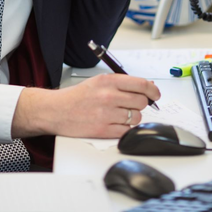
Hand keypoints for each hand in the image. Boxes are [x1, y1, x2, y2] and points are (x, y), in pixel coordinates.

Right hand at [11, 73, 160, 138]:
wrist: (55, 111)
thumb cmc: (76, 97)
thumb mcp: (98, 82)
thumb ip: (121, 84)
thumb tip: (147, 87)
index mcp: (108, 81)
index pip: (141, 84)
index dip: (153, 91)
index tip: (155, 95)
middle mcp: (108, 95)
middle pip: (141, 102)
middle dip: (140, 105)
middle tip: (131, 106)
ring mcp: (106, 113)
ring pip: (136, 117)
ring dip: (132, 118)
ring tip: (119, 115)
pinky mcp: (103, 130)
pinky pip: (127, 131)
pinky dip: (126, 129)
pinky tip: (116, 124)